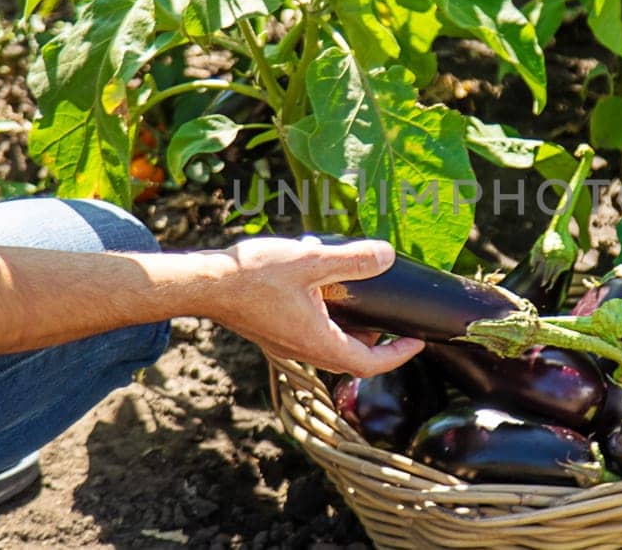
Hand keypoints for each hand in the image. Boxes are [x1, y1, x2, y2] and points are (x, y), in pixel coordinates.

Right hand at [214, 236, 422, 376]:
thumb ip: (352, 259)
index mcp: (317, 342)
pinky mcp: (273, 333)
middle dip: (378, 344)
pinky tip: (324, 290)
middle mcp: (302, 350)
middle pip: (351, 359)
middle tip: (395, 323)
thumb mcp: (310, 260)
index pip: (368, 364)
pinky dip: (328, 323)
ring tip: (364, 303)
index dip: (398, 355)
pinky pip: (311, 337)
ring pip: (330, 348)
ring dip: (352, 332)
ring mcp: (285, 344)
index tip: (417, 340)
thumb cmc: (252, 275)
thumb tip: (387, 256)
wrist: (204, 284)